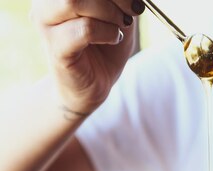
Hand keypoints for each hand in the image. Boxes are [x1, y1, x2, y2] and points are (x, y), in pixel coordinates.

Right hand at [31, 0, 144, 116]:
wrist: (93, 86)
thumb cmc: (104, 48)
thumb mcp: (118, 14)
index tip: (134, 2)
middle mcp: (45, 2)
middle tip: (133, 11)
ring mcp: (45, 24)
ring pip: (74, 1)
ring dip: (108, 12)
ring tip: (120, 26)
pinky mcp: (55, 48)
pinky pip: (84, 30)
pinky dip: (106, 32)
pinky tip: (113, 37)